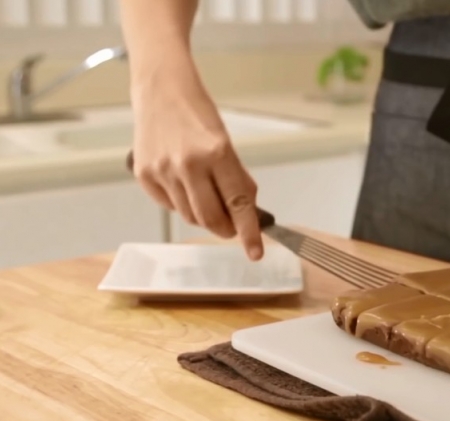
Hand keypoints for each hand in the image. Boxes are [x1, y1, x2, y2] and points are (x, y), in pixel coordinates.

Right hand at [131, 74, 262, 259]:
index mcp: (217, 153)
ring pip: (190, 216)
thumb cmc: (197, 115)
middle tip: (232, 227)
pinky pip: (170, 206)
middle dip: (226, 229)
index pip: (238, 203)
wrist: (161, 91)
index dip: (248, 232)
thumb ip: (237, 179)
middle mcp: (188, 164)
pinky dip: (181, 203)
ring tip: (205, 194)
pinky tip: (183, 184)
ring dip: (203, 215)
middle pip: (211, 219)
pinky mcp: (144, 175)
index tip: (255, 251)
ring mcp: (163, 170)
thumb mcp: (226, 143)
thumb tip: (247, 214)